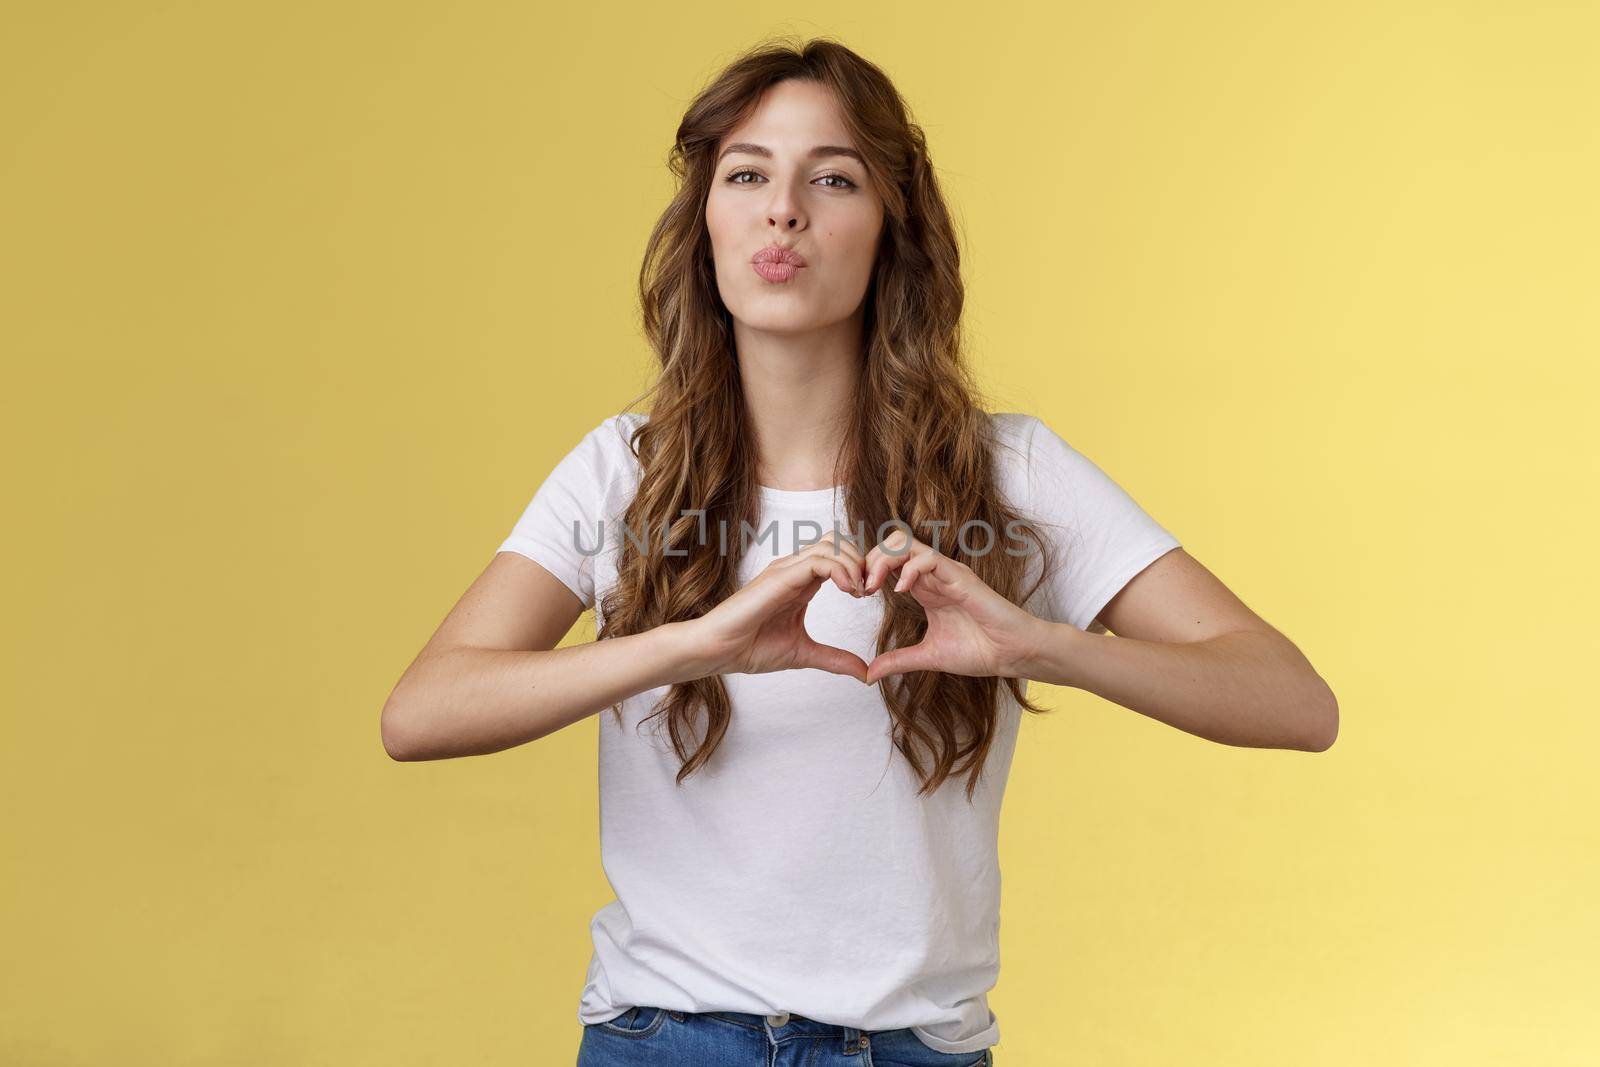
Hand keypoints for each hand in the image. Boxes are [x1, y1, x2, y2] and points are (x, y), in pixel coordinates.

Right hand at [685, 531, 870, 682]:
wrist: (718, 651)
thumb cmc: (750, 648)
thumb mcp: (804, 654)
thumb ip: (834, 659)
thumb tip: (864, 674)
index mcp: (801, 582)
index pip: (837, 554)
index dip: (859, 568)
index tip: (868, 594)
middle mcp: (794, 569)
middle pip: (838, 541)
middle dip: (861, 561)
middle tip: (868, 590)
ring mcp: (786, 570)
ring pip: (831, 544)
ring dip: (854, 564)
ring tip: (859, 592)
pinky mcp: (780, 577)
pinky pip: (819, 560)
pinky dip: (841, 570)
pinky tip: (848, 591)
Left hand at [862, 528, 1048, 684]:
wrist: (1011, 655)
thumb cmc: (979, 650)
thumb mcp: (927, 657)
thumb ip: (898, 661)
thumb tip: (869, 675)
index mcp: (923, 589)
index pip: (889, 562)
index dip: (867, 571)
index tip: (855, 593)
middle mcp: (932, 575)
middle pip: (892, 545)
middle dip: (869, 560)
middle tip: (858, 588)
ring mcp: (946, 573)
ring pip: (907, 544)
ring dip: (883, 560)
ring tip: (871, 586)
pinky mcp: (960, 577)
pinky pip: (930, 558)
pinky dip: (910, 569)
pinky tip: (901, 590)